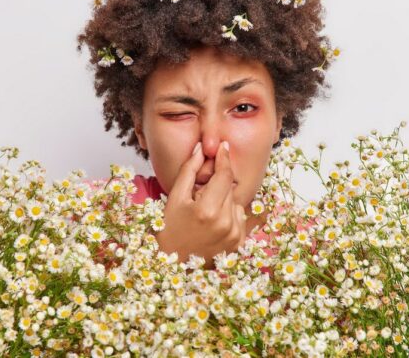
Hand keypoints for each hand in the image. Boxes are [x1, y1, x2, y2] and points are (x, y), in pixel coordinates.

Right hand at [154, 141, 246, 268]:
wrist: (171, 263)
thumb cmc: (169, 228)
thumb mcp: (175, 197)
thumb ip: (189, 170)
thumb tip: (201, 148)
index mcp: (207, 211)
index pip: (224, 176)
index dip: (223, 159)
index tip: (223, 146)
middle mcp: (225, 224)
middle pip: (229, 189)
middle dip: (217, 186)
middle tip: (200, 196)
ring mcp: (234, 236)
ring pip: (236, 203)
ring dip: (223, 201)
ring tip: (205, 214)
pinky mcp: (238, 245)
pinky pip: (240, 218)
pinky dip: (229, 215)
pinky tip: (213, 223)